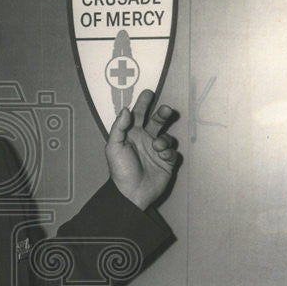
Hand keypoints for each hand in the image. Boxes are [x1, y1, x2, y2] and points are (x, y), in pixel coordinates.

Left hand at [105, 90, 179, 210]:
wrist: (131, 193)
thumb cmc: (120, 170)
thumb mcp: (113, 147)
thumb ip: (119, 127)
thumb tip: (126, 109)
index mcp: (132, 134)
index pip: (138, 114)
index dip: (143, 103)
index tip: (149, 92)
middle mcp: (145, 140)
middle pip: (157, 121)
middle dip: (163, 113)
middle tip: (166, 110)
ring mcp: (156, 151)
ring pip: (167, 136)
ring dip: (164, 139)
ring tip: (157, 146)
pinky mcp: (167, 162)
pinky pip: (172, 151)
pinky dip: (168, 152)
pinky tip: (162, 156)